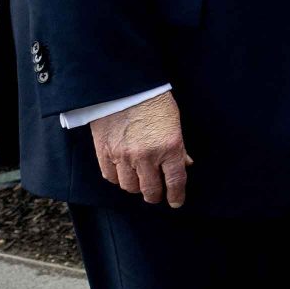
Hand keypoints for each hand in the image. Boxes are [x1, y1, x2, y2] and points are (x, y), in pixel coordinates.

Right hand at [90, 90, 192, 207]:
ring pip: (130, 187)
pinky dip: (118, 179)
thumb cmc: (154, 102)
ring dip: (136, 187)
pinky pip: (111, 177)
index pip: (175, 182)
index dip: (176, 196)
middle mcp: (147, 156)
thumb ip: (179, 148)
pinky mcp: (105, 153)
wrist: (125, 86)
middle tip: (156, 194)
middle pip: (150, 190)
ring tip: (139, 181)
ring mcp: (124, 156)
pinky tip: (123, 173)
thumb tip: (185, 165)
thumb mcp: (175, 123)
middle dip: (155, 195)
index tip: (176, 202)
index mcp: (170, 147)